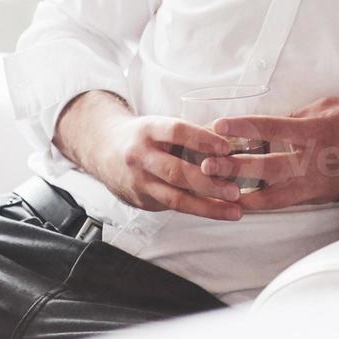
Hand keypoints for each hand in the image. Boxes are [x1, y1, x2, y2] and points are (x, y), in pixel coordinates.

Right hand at [54, 92, 244, 220]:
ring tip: (234, 211)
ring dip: (208, 206)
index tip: (227, 148)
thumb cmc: (144, 136)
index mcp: (148, 130)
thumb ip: (192, 135)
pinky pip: (172, 207)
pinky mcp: (141, 201)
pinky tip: (219, 211)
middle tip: (235, 190)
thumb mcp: (161, 126)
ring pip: (175, 198)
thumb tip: (234, 142)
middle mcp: (140, 157)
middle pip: (176, 171)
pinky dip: (198, 209)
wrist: (103, 150)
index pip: (176, 132)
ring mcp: (138, 182)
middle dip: (208, 183)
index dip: (202, 139)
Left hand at [200, 97, 338, 210]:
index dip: (243, 128)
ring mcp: (316, 184)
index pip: (271, 129)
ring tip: (216, 193)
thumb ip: (297, 116)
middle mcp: (314, 161)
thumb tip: (269, 126)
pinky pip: (285, 202)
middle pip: (266, 167)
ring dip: (242, 194)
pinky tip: (241, 202)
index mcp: (316, 132)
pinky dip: (262, 203)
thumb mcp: (331, 106)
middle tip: (206, 166)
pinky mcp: (318, 198)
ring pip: (272, 196)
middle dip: (233, 168)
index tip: (218, 126)